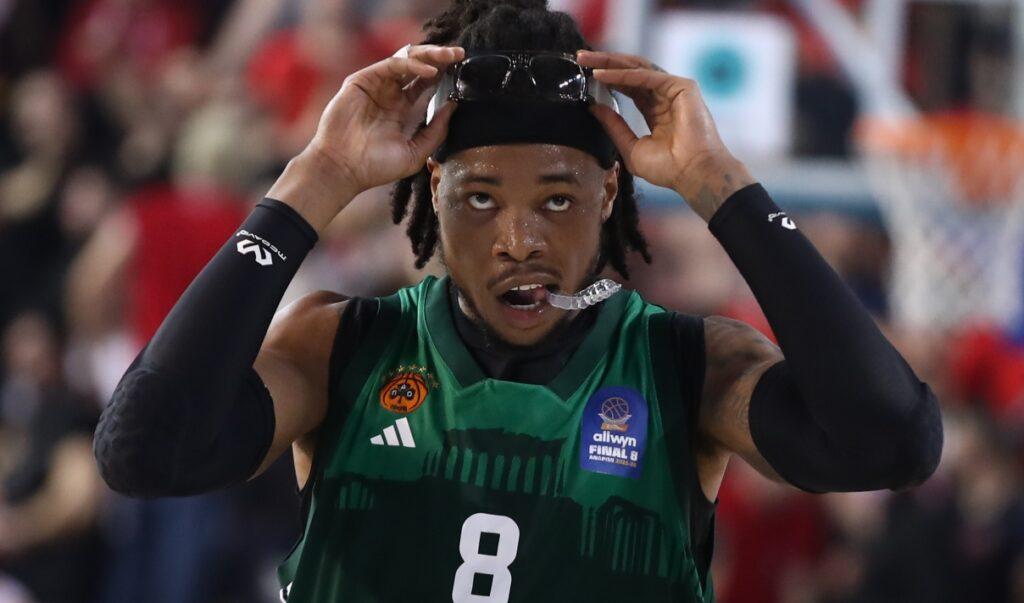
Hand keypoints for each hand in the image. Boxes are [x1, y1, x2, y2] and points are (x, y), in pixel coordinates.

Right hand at [312, 44, 464, 192]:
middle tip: (460, 54)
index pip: (425, 83)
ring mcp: (375, 85)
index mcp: (401, 108)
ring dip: (429, 55)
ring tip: (449, 57)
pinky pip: (391, 65)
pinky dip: (412, 65)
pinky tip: (430, 72)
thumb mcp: (416, 152)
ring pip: (405, 59)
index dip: (443, 73)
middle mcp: (388, 93)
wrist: (344, 170)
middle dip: (440, 58)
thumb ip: (436, 131)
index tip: (462, 68)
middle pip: (418, 66)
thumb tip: (453, 106)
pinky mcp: (362, 81)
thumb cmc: (375, 167)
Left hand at [577, 50, 754, 220]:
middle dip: (605, 63)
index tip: (584, 75)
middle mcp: (665, 96)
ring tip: (586, 60)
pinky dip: (622, 74)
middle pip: (631, 72)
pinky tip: (602, 76)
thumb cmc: (668, 169)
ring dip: (610, 62)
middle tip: (580, 58)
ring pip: (637, 68)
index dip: (608, 79)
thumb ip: (614, 126)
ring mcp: (674, 90)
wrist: (692, 174)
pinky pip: (646, 75)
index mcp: (656, 111)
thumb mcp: (631, 147)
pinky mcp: (681, 87)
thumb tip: (594, 107)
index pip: (629, 87)